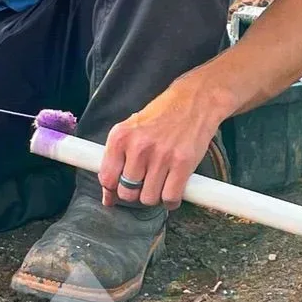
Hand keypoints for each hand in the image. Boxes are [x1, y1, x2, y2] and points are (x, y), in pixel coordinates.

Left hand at [99, 80, 222, 209]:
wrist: (195, 101)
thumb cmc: (162, 116)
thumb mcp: (131, 130)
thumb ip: (116, 161)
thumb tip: (107, 198)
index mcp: (120, 137)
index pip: (106, 178)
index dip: (113, 190)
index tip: (121, 188)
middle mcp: (138, 147)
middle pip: (127, 193)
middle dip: (135, 193)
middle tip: (145, 183)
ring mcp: (161, 156)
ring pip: (149, 199)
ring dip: (154, 197)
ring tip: (160, 183)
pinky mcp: (183, 163)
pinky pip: (170, 197)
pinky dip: (171, 200)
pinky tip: (173, 189)